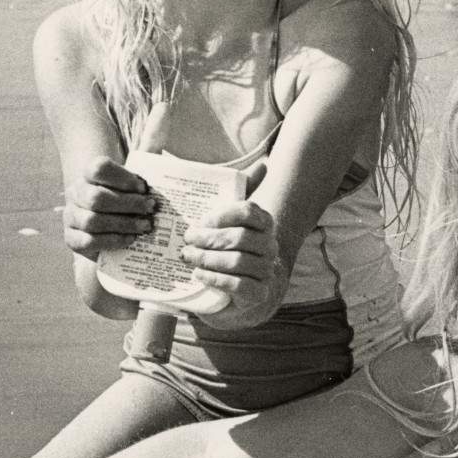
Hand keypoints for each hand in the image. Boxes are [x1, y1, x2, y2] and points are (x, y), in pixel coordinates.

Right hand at [62, 103, 168, 260]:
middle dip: (129, 206)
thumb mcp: (144, 170)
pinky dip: (112, 241)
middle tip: (151, 212)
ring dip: (125, 224)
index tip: (145, 187)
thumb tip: (165, 106)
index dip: (123, 179)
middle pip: (97, 198)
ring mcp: (71, 216)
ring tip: (146, 227)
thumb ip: (152, 140)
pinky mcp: (72, 240)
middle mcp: (76, 192)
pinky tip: (130, 240)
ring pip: (93, 221)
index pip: (98, 168)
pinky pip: (88, 241)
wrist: (123, 232)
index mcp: (90, 172)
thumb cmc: (133, 198)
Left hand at [176, 163, 284, 326]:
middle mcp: (270, 246)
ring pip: (237, 261)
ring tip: (188, 256)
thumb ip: (244, 190)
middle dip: (208, 238)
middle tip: (187, 239)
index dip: (222, 215)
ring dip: (207, 259)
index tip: (201, 221)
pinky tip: (199, 274)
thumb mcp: (232, 220)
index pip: (248, 211)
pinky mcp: (258, 293)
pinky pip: (237, 284)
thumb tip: (264, 164)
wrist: (241, 292)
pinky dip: (214, 278)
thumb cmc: (231, 249)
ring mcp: (266, 271)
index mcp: (265, 224)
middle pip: (239, 237)